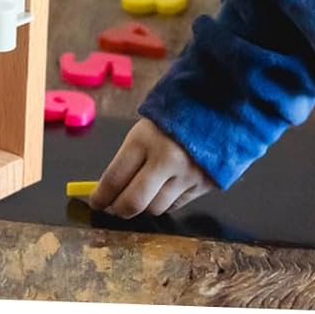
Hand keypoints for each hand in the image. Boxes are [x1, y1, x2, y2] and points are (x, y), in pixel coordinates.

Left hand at [89, 117, 213, 217]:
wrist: (219, 103)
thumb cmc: (176, 111)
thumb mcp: (146, 127)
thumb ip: (130, 157)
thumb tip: (111, 188)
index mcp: (145, 139)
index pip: (114, 179)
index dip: (100, 196)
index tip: (95, 201)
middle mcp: (166, 160)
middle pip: (133, 202)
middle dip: (118, 210)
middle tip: (113, 207)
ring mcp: (186, 175)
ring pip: (155, 208)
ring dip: (144, 206)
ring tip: (140, 196)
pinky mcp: (203, 185)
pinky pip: (176, 205)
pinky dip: (165, 202)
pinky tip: (162, 190)